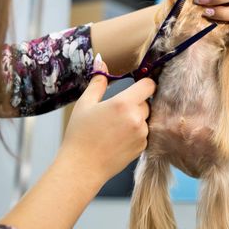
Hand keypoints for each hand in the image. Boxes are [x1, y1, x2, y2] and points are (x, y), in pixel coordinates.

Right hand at [59, 61, 155, 184]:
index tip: (136, 87)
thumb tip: (101, 62)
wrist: (83, 166)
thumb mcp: (85, 104)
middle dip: (135, 103)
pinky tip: (118, 138)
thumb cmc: (80, 134)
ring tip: (115, 127)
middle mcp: (137, 118)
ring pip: (146, 118)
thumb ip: (98, 82)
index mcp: (124, 103)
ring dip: (136, 119)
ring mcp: (142, 133)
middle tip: (116, 112)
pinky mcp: (143, 146)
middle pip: (146, 102)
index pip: (149, 85)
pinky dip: (136, 133)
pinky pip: (145, 133)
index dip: (143, 84)